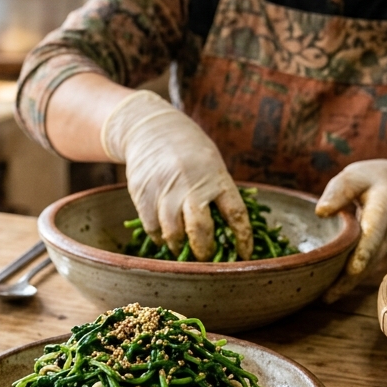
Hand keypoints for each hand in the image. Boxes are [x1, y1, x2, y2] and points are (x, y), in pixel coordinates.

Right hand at [101, 90, 253, 260]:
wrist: (150, 128)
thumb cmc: (189, 150)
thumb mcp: (211, 163)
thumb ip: (218, 192)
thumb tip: (230, 231)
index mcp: (215, 176)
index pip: (235, 213)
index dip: (242, 238)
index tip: (244, 254)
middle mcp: (190, 183)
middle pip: (200, 229)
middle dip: (205, 250)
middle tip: (206, 258)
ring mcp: (164, 188)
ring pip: (172, 232)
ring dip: (179, 247)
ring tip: (182, 250)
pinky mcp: (142, 193)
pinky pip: (152, 226)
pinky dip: (159, 237)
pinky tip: (164, 237)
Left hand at [316, 159, 386, 299]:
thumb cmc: (380, 179)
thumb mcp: (359, 175)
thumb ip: (340, 190)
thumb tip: (320, 212)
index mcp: (382, 212)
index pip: (374, 235)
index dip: (364, 252)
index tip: (353, 269)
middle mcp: (386, 236)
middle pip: (367, 261)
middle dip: (347, 278)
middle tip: (322, 293)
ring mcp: (384, 249)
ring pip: (365, 271)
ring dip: (346, 285)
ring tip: (319, 296)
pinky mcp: (378, 255)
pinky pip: (363, 271)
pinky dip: (347, 282)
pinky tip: (327, 293)